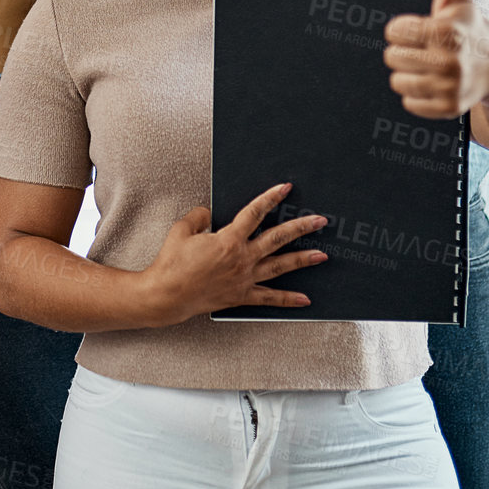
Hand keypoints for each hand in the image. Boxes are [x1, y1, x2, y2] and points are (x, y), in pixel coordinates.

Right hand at [137, 184, 325, 326]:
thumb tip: (209, 214)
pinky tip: (305, 299)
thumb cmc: (171, 263)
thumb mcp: (181, 230)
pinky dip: (288, 300)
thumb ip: (199, 216)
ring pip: (280, 266)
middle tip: (319, 221)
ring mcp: (244, 279)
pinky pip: (269, 298)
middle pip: (277, 239)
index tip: (285, 188)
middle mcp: (242, 259)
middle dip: (301, 227)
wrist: (167, 295)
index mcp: (228, 240)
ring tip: (322, 255)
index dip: (271, 198)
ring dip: (302, 260)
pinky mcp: (241, 296)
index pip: (255, 213)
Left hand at [383, 0, 488, 117]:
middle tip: (421, 48)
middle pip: (392, 57)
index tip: (416, 29)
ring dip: (407, 74)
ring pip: (398, 82)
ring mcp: (450, 87)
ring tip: (426, 65)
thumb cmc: (471, 28)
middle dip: (403, 51)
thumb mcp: (459, 0)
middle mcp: (449, 61)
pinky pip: (409, 103)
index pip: (394, 32)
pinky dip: (416, 96)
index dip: (401, 29)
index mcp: (446, 31)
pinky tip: (432, 83)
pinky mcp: (449, 108)